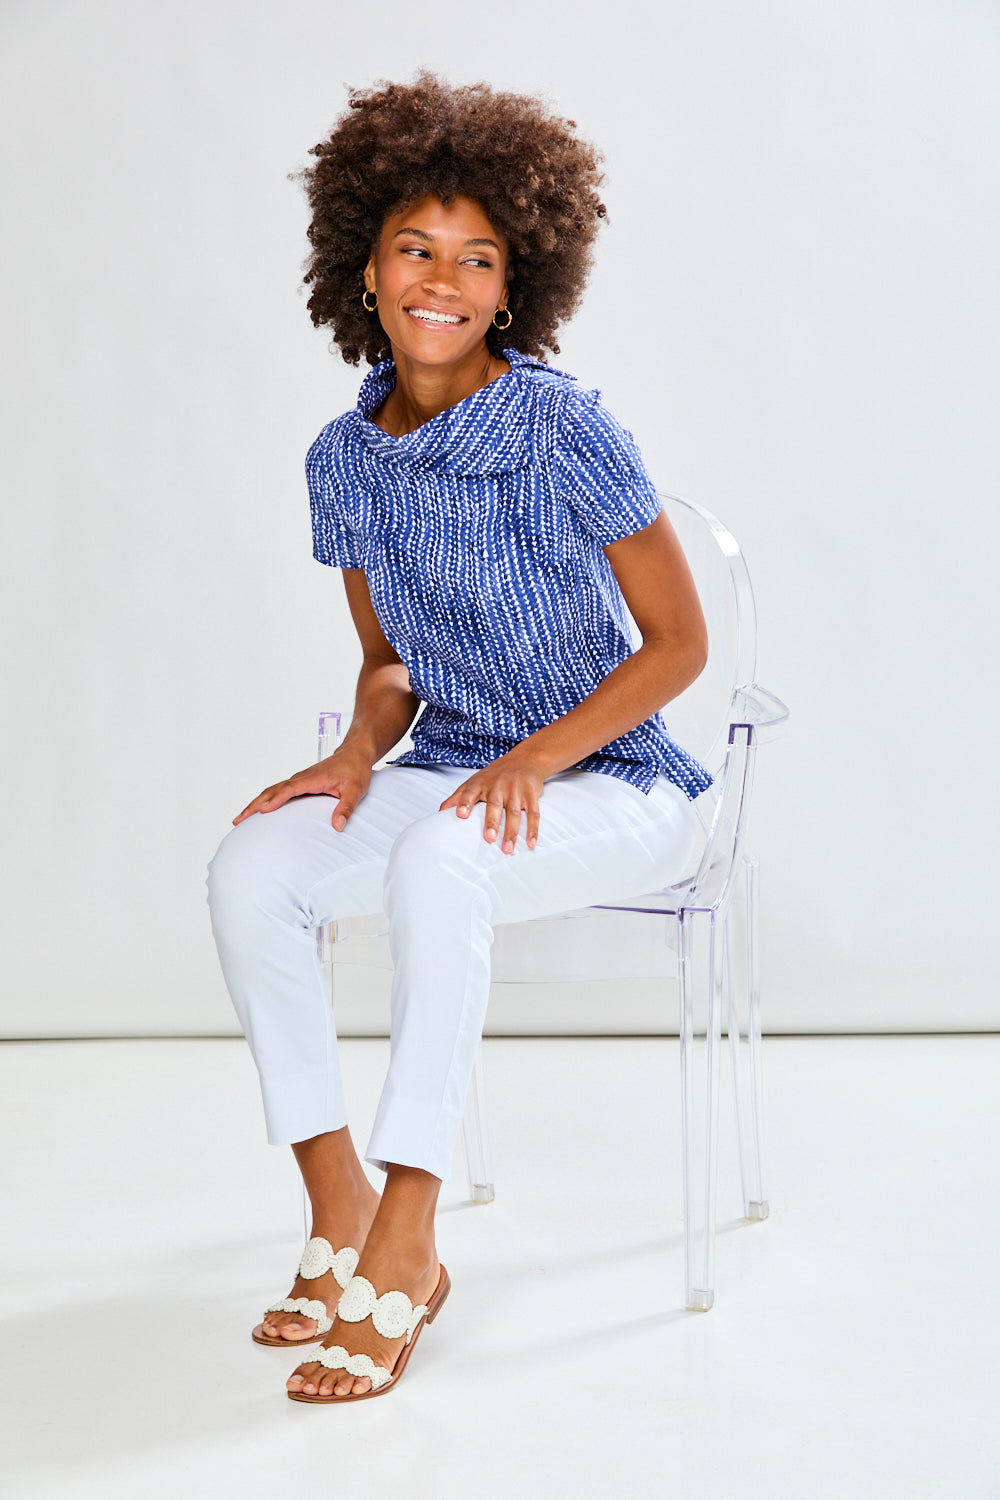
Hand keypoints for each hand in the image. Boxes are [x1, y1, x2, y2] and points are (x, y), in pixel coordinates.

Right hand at [233, 748, 372, 830]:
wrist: (355, 753)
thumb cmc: (356, 770)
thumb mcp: (356, 790)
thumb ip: (346, 808)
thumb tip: (338, 826)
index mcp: (313, 779)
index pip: (290, 789)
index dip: (276, 799)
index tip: (263, 810)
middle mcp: (302, 778)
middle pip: (272, 790)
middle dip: (254, 805)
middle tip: (238, 820)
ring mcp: (299, 780)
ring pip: (272, 790)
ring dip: (255, 803)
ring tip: (241, 818)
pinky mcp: (299, 783)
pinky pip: (277, 791)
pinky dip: (265, 800)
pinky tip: (258, 811)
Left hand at [438, 753, 544, 854]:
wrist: (525, 759)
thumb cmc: (495, 775)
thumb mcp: (475, 781)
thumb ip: (458, 797)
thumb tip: (439, 813)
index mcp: (481, 783)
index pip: (470, 792)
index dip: (465, 802)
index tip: (461, 814)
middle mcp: (498, 785)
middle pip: (495, 805)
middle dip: (492, 822)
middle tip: (488, 838)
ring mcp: (516, 790)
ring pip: (514, 813)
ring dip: (511, 832)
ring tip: (507, 849)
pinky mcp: (531, 795)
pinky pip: (533, 814)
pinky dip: (533, 830)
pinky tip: (530, 843)